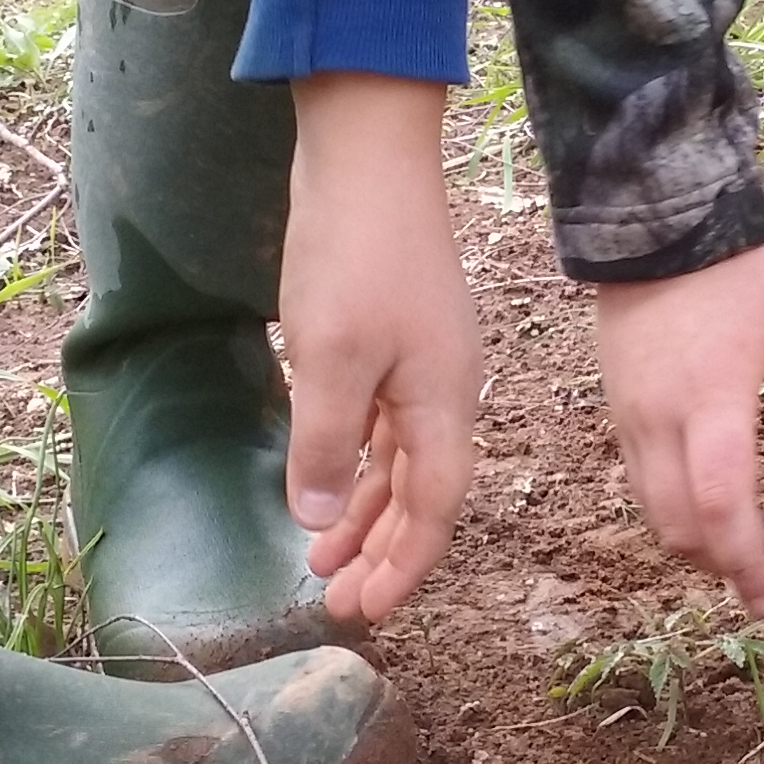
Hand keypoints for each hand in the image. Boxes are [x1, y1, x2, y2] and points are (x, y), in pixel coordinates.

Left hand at [279, 73, 480, 621]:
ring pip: (399, 459)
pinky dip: (355, 459)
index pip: (434, 509)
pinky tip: (325, 476)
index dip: (403, 565)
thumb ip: (325, 446)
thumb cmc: (353, 255)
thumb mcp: (329, 361)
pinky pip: (383, 422)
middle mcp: (444, 390)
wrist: (367, 153)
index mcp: (443, 402)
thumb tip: (319, 523)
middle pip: (422, 492)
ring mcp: (422, 361)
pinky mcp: (396, 335)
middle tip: (336, 598)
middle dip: (382, 550)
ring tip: (320, 555)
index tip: (364, 610)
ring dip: (363, 508)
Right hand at [595, 235, 763, 615]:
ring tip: (743, 557)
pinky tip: (711, 508)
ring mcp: (631, 418)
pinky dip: (676, 512)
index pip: (719, 500)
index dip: (745, 559)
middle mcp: (662, 419)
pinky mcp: (618, 412)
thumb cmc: (737, 264)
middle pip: (679, 526)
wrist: (652, 221)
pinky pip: (641, 484)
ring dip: (695, 546)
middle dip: (721, 568)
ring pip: (653, 513)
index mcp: (713, 397)